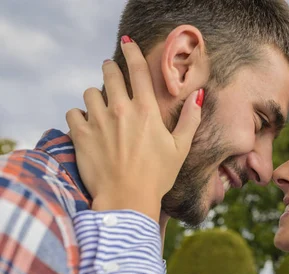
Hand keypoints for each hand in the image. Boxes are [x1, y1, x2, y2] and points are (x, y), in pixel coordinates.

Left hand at [66, 36, 203, 222]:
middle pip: (110, 74)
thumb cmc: (157, 176)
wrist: (127, 199)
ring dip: (94, 96)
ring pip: (89, 93)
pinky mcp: (80, 135)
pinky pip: (73, 113)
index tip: (128, 43)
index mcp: (146, 111)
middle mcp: (120, 110)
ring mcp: (98, 121)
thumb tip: (199, 96)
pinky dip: (78, 116)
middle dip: (110, 69)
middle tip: (110, 71)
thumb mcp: (180, 148)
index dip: (133, 52)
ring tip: (99, 106)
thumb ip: (190, 120)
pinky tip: (86, 125)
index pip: (138, 71)